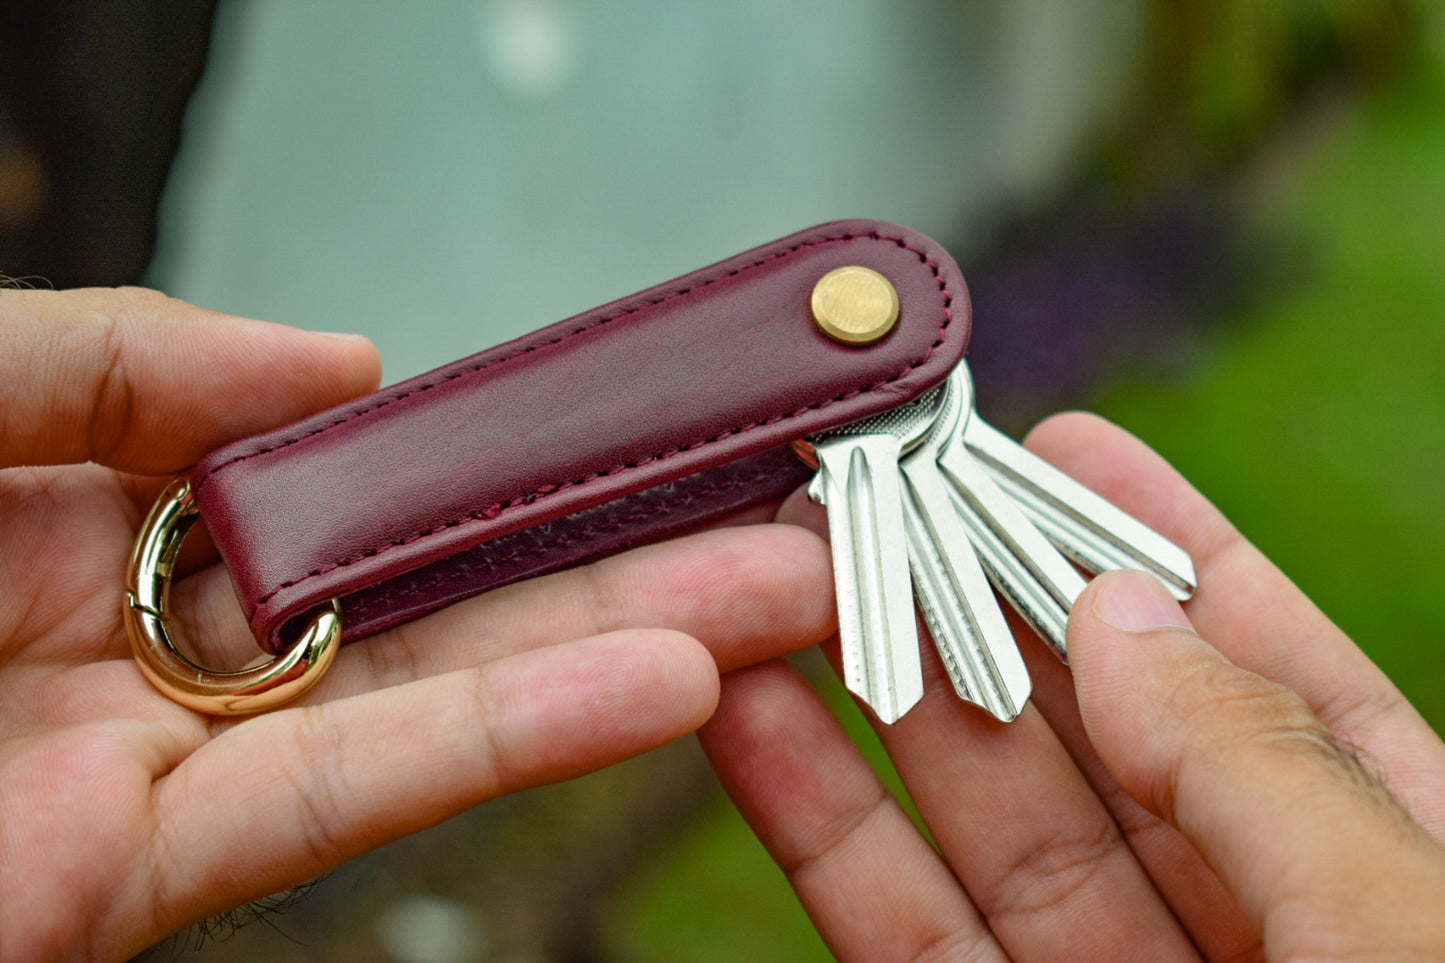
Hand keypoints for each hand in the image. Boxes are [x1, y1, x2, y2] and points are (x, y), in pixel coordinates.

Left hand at [0, 288, 835, 960]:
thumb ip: (126, 357)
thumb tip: (349, 360)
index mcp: (115, 517)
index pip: (356, 481)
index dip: (502, 451)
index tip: (635, 417)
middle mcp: (169, 640)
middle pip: (441, 591)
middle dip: (623, 552)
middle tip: (778, 510)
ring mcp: (172, 760)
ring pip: (438, 695)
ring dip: (622, 642)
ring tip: (784, 593)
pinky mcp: (151, 872)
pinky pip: (357, 797)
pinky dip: (516, 738)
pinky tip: (662, 687)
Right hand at [701, 410, 1444, 960]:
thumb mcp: (1404, 928)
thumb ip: (1261, 768)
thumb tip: (1115, 619)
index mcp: (1388, 869)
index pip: (1265, 669)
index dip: (1163, 546)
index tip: (1066, 445)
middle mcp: (1245, 920)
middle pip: (1093, 725)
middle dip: (988, 601)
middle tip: (883, 491)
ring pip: (978, 817)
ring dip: (877, 694)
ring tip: (783, 575)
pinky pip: (898, 931)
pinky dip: (819, 827)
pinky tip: (753, 718)